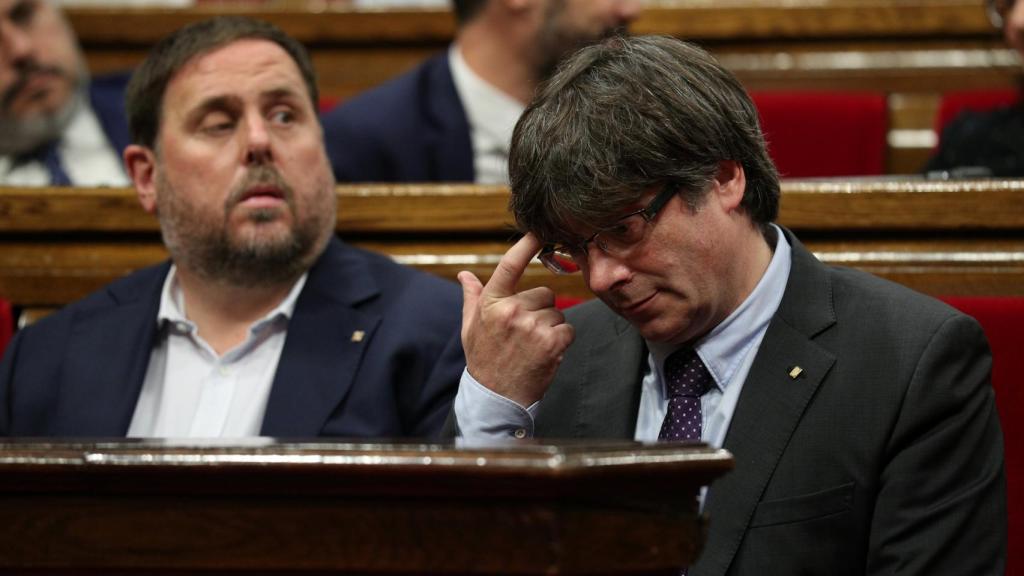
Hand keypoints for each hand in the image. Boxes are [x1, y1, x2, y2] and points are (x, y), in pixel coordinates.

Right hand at [458, 233, 574, 405]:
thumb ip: (472, 298)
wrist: (497, 397)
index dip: (526, 246)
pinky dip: (562, 341)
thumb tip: (465, 275)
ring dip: (551, 328)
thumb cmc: (484, 359)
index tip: (539, 231)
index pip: (510, 266)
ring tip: (533, 346)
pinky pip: (568, 330)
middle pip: (544, 293)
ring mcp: (532, 327)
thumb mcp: (470, 327)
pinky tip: (546, 353)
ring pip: (557, 313)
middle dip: (540, 310)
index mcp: (491, 303)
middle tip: (525, 333)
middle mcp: (511, 311)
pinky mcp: (551, 342)